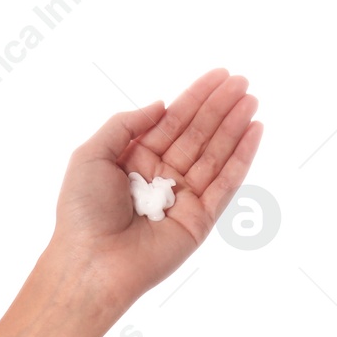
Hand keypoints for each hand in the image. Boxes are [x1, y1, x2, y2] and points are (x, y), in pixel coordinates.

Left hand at [46, 68, 263, 317]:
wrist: (91, 261)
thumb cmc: (82, 210)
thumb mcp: (91, 155)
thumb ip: (125, 126)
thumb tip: (161, 105)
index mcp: (134, 160)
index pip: (171, 122)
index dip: (194, 98)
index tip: (218, 75)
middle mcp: (161, 176)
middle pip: (197, 134)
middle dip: (219, 107)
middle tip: (242, 81)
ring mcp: (183, 197)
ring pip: (214, 153)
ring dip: (234, 126)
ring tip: (252, 99)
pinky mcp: (201, 219)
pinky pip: (225, 183)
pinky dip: (241, 158)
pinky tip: (254, 132)